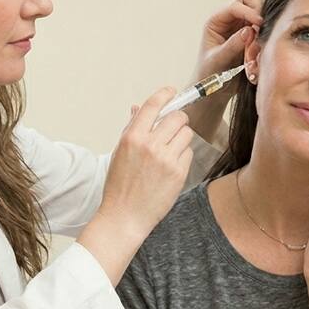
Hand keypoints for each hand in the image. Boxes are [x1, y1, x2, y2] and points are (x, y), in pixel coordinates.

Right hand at [97, 87, 195, 237]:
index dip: (166, 94)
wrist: (125, 216)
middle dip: (178, 120)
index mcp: (132, 137)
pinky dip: (182, 156)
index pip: (154, 105)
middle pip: (178, 117)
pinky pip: (188, 153)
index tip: (172, 92)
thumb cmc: (119, 185)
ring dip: (181, 138)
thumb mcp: (120, 153)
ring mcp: (166, 159)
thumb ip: (132, 129)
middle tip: (173, 128)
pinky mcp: (178, 173)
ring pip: (187, 134)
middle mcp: (150, 145)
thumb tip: (139, 109)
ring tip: (170, 151)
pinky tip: (170, 167)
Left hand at [193, 0, 263, 87]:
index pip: (235, 5)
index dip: (249, 11)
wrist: (214, 92)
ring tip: (255, 49)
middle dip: (258, 11)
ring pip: (261, 12)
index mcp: (216, 21)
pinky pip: (265, 29)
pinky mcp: (253, 36)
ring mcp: (242, 26)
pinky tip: (256, 55)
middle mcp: (229, 20)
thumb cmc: (208, 76)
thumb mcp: (217, 61)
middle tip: (261, 31)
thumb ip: (232, 45)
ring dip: (263, 26)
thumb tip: (248, 31)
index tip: (259, 24)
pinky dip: (266, 38)